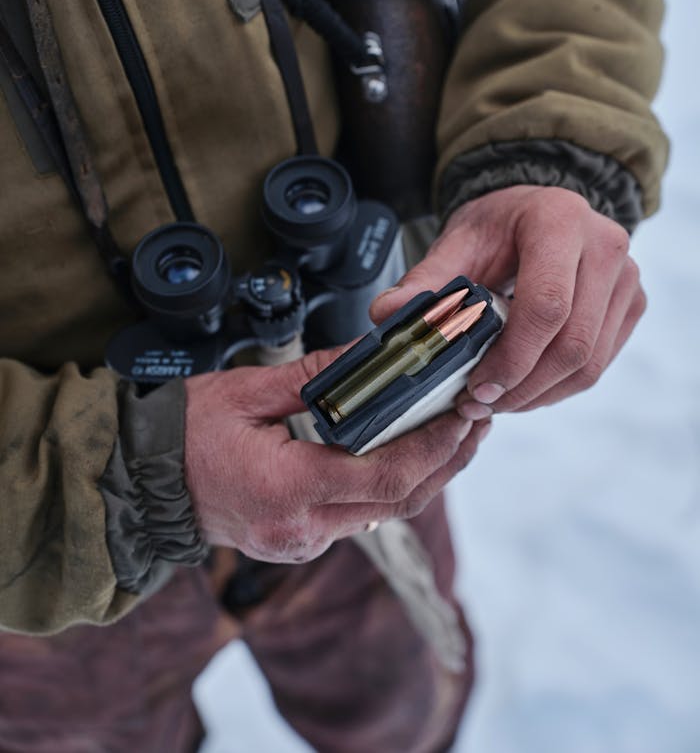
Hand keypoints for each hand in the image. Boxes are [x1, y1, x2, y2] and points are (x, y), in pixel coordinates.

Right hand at [183, 349, 487, 561]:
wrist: (143, 484)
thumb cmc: (183, 435)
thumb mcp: (246, 392)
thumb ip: (314, 375)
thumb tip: (369, 353)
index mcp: (286, 488)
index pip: (384, 475)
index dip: (434, 449)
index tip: (463, 418)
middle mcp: (301, 528)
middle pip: (398, 501)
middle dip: (446, 461)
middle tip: (476, 420)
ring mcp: (301, 542)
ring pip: (386, 513)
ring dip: (426, 475)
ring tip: (455, 433)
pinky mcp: (301, 541)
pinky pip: (362, 515)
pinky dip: (393, 484)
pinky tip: (408, 452)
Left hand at [370, 185, 645, 414]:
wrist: (537, 212)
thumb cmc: (497, 227)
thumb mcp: (457, 241)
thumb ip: (426, 280)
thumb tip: (388, 314)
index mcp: (559, 221)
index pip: (547, 306)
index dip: (512, 358)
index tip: (475, 387)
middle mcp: (605, 246)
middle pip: (573, 344)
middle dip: (522, 386)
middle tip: (478, 403)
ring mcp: (626, 277)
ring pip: (590, 363)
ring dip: (539, 395)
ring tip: (495, 400)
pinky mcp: (631, 304)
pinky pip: (599, 363)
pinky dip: (557, 387)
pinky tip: (522, 387)